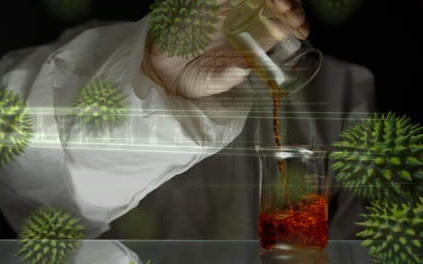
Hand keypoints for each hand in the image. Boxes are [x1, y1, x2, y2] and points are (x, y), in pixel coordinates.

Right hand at [142, 0, 309, 98]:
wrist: (165, 72)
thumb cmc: (195, 78)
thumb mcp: (218, 81)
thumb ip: (232, 74)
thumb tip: (244, 67)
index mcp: (254, 39)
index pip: (282, 22)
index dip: (296, 21)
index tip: (302, 29)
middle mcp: (245, 20)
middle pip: (276, 3)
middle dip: (291, 5)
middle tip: (295, 17)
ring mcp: (228, 7)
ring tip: (284, 7)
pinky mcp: (210, 1)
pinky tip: (261, 2)